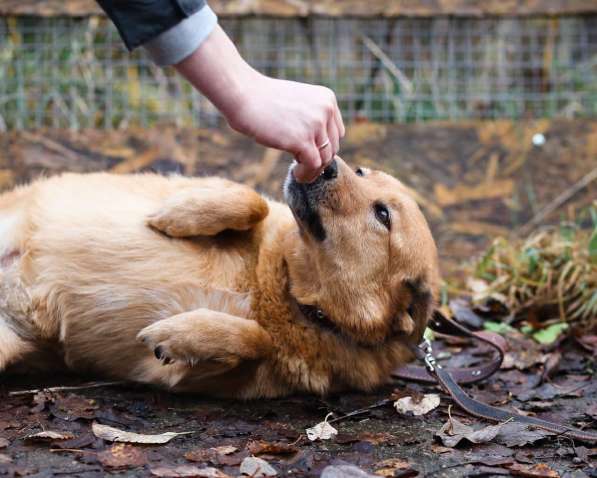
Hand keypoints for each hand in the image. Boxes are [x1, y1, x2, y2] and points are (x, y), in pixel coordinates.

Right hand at [175, 25, 344, 182]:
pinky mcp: (302, 140)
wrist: (243, 95)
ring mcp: (315, 125)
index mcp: (327, 99)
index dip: (324, 146)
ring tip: (300, 172)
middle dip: (319, 159)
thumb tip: (319, 146)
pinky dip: (307, 174)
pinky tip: (297, 175)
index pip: (337, 132)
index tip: (310, 153)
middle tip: (304, 166)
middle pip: (333, 147)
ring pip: (325, 159)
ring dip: (313, 170)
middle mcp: (326, 110)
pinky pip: (314, 166)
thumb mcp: (297, 102)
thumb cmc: (263, 100)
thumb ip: (312, 118)